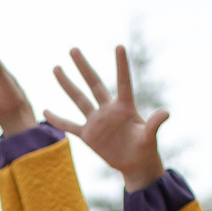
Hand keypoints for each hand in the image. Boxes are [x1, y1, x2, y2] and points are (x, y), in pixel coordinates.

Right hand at [45, 46, 169, 190]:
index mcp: (125, 107)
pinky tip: (45, 110)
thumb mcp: (150, 137)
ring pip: (79, 99)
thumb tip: (166, 113)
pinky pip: (70, 126)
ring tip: (56, 68)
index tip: (119, 46)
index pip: (123, 82)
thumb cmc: (145, 148)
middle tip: (73, 49)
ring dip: (67, 84)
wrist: (135, 164)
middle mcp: (108, 109)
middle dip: (83, 67)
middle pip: (94, 84)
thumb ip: (155, 124)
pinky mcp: (88, 135)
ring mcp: (96, 121)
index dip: (121, 65)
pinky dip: (58, 119)